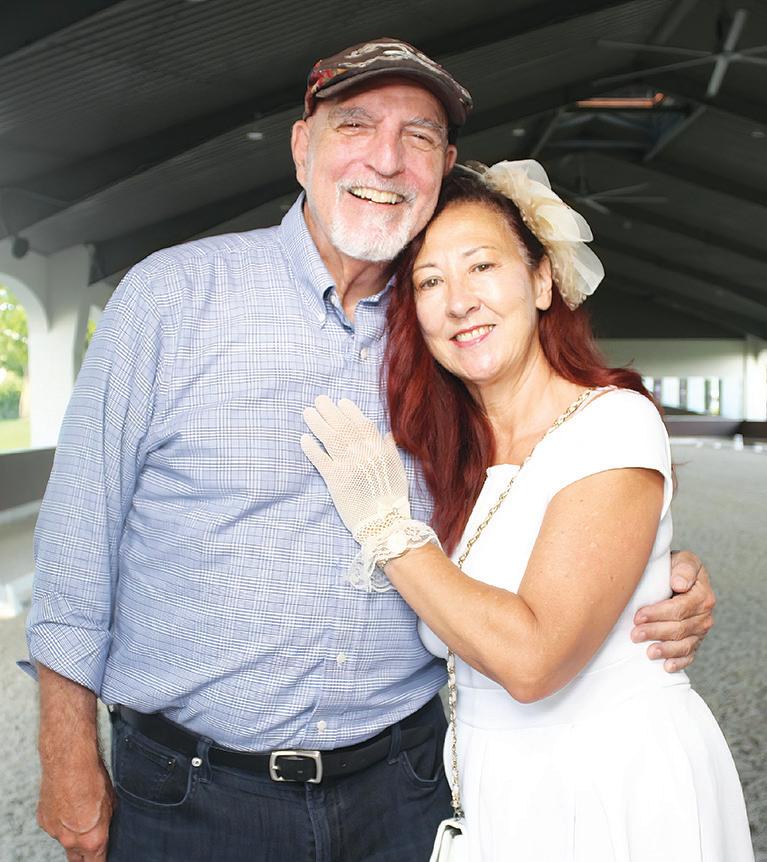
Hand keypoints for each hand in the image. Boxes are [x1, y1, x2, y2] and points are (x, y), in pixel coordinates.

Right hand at [37, 754, 113, 860]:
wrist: (69, 764)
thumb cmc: (93, 779)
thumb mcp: (112, 802)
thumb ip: (106, 821)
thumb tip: (105, 824)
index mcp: (93, 840)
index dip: (101, 858)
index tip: (103, 854)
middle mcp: (72, 841)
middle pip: (78, 858)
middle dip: (85, 852)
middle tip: (91, 840)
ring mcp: (55, 833)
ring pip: (65, 840)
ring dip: (72, 832)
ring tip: (79, 811)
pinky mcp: (43, 822)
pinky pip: (54, 826)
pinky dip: (60, 819)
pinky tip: (67, 803)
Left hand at [302, 396, 410, 537]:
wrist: (384, 524)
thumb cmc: (393, 499)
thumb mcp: (399, 471)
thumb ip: (391, 451)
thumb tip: (387, 434)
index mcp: (379, 449)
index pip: (362, 423)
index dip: (350, 411)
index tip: (340, 402)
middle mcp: (363, 453)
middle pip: (342, 426)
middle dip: (329, 410)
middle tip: (318, 400)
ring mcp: (348, 465)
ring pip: (329, 438)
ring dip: (317, 423)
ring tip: (307, 413)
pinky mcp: (335, 480)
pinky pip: (320, 459)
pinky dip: (311, 448)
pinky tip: (304, 438)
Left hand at [631, 550, 714, 671]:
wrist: (678, 576)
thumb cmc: (677, 567)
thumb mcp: (683, 560)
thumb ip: (685, 568)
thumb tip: (680, 584)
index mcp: (703, 596)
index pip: (679, 609)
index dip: (658, 614)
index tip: (638, 616)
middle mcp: (704, 616)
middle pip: (679, 629)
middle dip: (656, 632)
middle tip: (635, 635)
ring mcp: (700, 631)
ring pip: (684, 645)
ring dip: (665, 650)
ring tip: (648, 653)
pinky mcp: (694, 641)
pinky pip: (689, 655)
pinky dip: (678, 662)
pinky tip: (666, 667)